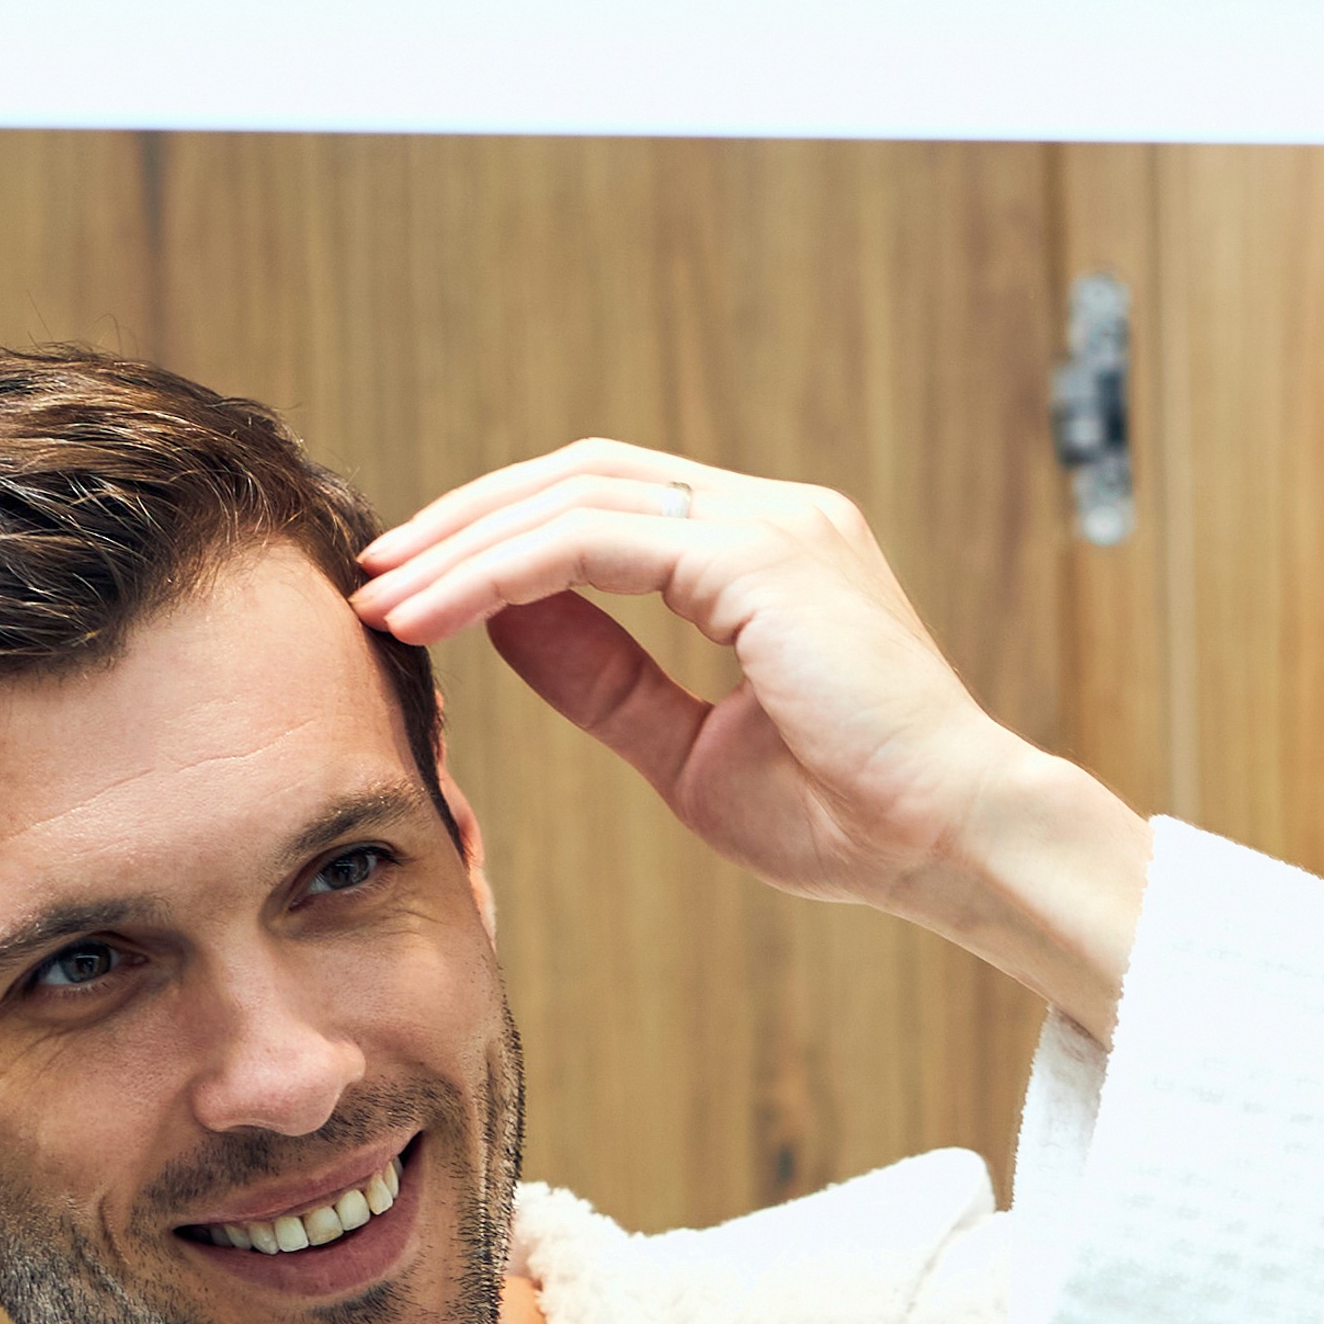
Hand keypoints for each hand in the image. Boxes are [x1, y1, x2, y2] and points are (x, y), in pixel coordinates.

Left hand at [355, 440, 1146, 1030]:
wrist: (951, 847)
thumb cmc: (850, 821)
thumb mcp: (689, 748)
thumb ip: (603, 677)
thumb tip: (505, 620)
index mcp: (766, 555)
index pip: (605, 507)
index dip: (500, 538)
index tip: (413, 594)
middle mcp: (774, 518)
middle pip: (581, 476)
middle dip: (465, 521)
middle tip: (372, 578)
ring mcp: (773, 526)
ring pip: (577, 496)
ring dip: (465, 545)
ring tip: (383, 599)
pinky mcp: (763, 558)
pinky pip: (596, 542)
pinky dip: (503, 571)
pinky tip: (437, 614)